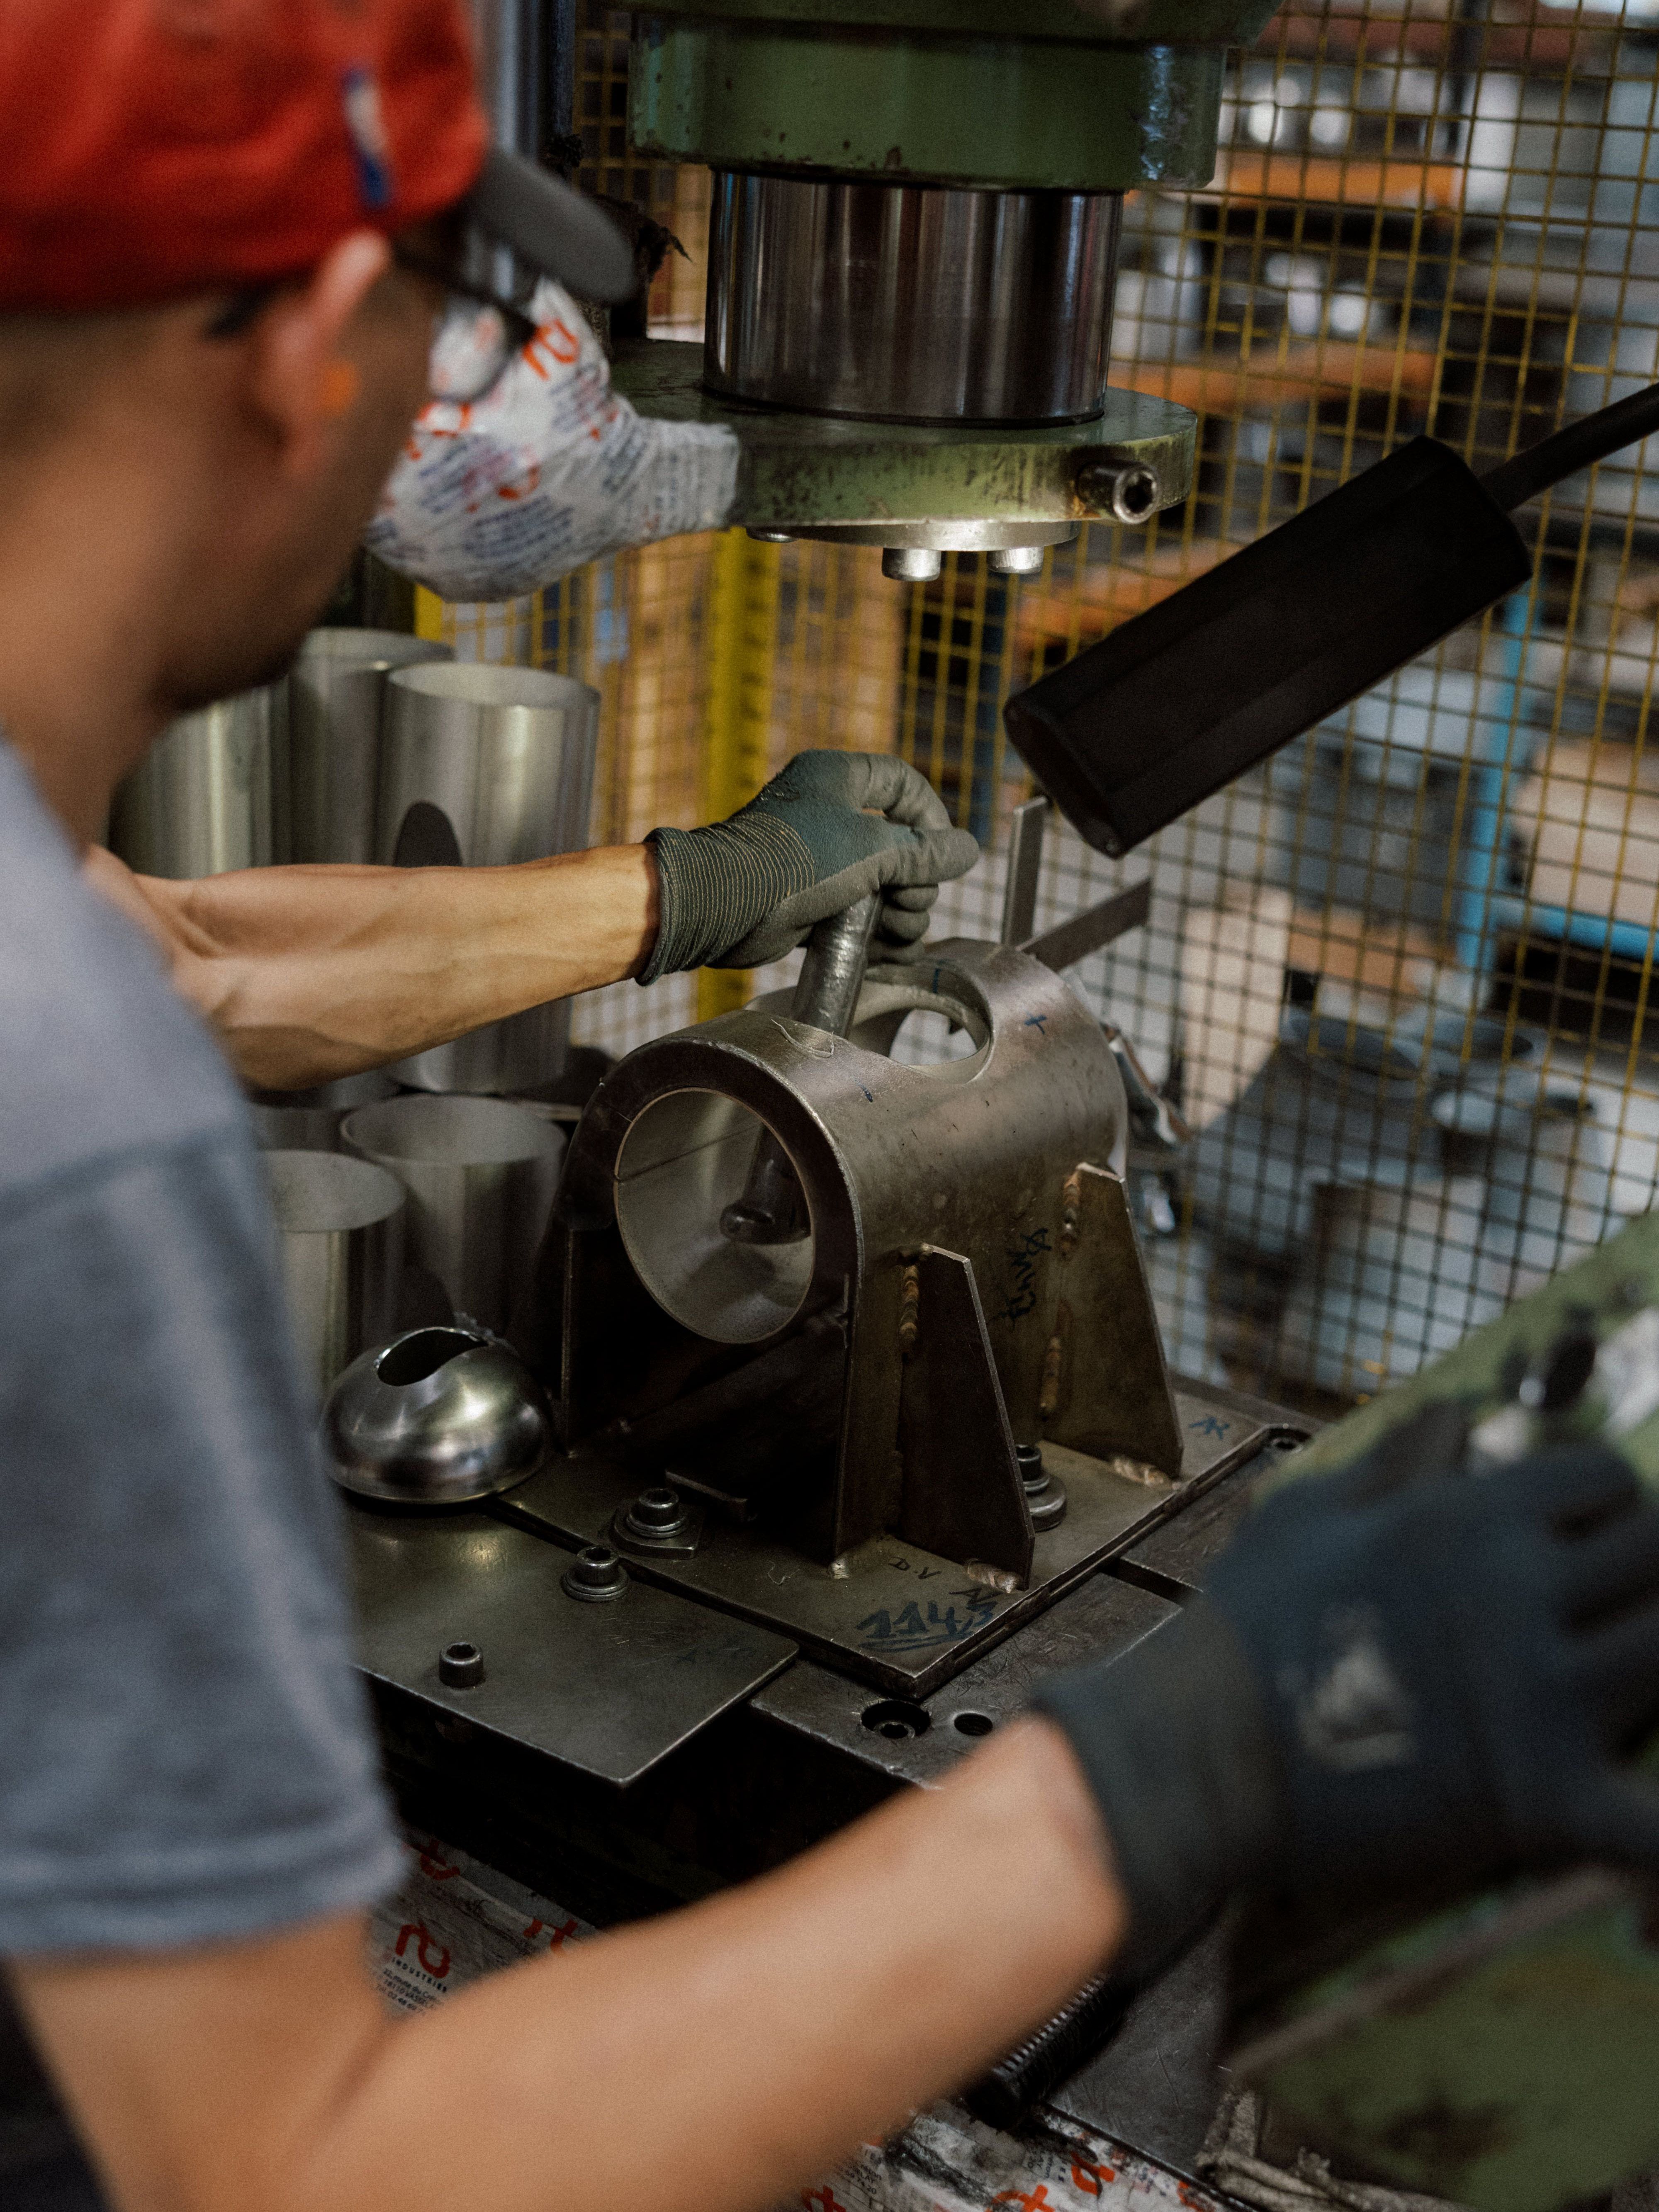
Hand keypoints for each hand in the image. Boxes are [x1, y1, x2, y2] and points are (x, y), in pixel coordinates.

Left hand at [638, 750, 979, 983]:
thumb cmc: (794, 862)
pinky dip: (876, 934)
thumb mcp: (871, 850)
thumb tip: (968, 851)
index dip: (931, 815)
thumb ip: (924, 852)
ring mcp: (817, 860)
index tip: (942, 851)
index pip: (901, 784)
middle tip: (912, 903)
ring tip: (900, 935)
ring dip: (901, 914)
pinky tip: (892, 954)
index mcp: (838, 779)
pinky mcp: (808, 901)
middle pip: (899, 843)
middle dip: (915, 881)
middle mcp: (827, 814)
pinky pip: (856, 914)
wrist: (724, 907)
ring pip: (880, 884)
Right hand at [1034, 1407, 1658, 1975]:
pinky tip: (1643, 1810)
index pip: (1610, 1482)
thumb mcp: (1306, 1511)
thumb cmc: (1242, 1625)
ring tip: (1609, 1681)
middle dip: (1646, 1572)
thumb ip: (1397, 1461)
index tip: (1582, 1533)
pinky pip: (1657, 1826)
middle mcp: (1518, 1595)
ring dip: (1656, 1664)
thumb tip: (1456, 1415)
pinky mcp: (1546, 1805)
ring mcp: (1542, 1702)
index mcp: (1465, 1519)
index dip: (1606, 1502)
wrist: (1198, 1755)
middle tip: (1604, 1605)